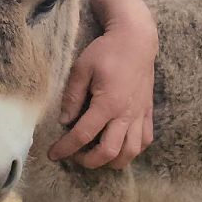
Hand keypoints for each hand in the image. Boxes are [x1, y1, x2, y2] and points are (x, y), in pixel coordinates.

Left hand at [47, 15, 157, 168]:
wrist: (137, 39)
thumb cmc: (107, 51)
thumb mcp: (81, 69)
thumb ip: (72, 97)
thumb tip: (64, 121)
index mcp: (107, 104)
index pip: (83, 135)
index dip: (65, 148)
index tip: (53, 154)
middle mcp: (126, 114)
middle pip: (109, 152)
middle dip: (88, 161)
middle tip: (74, 156)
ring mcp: (140, 114)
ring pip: (131, 152)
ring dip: (112, 161)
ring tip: (97, 155)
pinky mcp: (148, 111)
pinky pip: (145, 140)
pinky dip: (133, 150)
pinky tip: (120, 146)